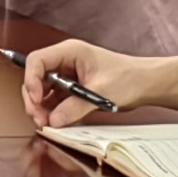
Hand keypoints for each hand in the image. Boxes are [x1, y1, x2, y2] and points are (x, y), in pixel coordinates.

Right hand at [20, 38, 152, 126]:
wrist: (146, 84)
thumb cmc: (129, 77)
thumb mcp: (101, 93)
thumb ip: (75, 107)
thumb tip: (53, 120)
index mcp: (70, 52)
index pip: (37, 61)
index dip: (31, 80)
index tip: (36, 99)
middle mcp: (65, 62)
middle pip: (36, 78)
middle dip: (34, 99)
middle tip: (39, 118)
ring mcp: (67, 76)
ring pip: (43, 91)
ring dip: (41, 108)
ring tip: (46, 124)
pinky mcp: (72, 89)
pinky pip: (55, 100)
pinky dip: (52, 111)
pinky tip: (56, 122)